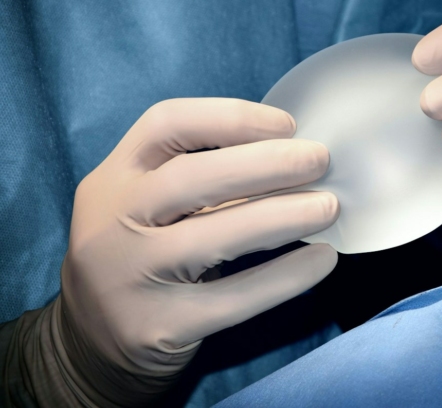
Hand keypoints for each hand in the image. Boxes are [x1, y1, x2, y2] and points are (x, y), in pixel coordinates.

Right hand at [53, 98, 337, 405]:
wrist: (96, 340)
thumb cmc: (142, 252)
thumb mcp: (148, 204)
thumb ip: (200, 177)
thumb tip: (291, 156)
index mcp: (114, 176)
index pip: (166, 124)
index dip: (231, 117)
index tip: (287, 125)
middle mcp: (112, 221)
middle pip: (192, 176)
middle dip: (266, 163)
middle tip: (319, 161)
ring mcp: (130, 277)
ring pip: (215, 236)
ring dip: (283, 216)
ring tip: (328, 207)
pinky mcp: (158, 327)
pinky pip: (234, 298)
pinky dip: (286, 277)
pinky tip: (321, 260)